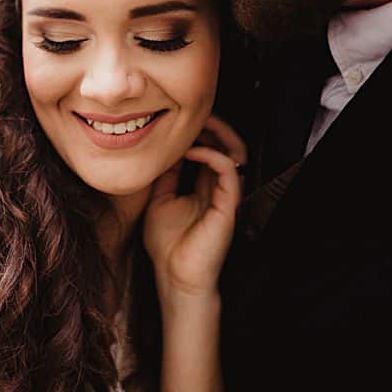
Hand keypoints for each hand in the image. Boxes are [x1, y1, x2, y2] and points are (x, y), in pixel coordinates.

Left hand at [144, 116, 246, 300]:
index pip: (207, 149)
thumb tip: (162, 151)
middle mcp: (217, 187)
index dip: (195, 133)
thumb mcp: (159, 200)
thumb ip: (165, 176)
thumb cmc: (168, 245)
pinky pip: (227, 169)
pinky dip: (210, 154)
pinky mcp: (228, 203)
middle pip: (224, 145)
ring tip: (195, 126)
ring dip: (215, 133)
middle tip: (190, 116)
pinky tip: (190, 153)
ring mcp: (224, 194)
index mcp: (202, 186)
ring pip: (232, 151)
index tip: (174, 123)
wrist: (176, 276)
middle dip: (209, 125)